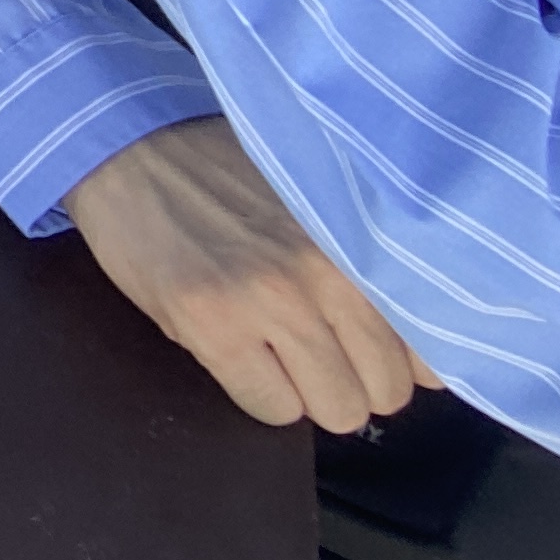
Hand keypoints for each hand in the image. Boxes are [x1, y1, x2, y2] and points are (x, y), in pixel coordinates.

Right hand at [67, 117, 433, 433]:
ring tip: (273, 351)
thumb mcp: (314, 208)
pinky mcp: (213, 327)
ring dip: (307, 392)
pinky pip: (271, 408)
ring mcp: (270, 303)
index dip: (394, 362)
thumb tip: (422, 361)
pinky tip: (236, 352)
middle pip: (385, 394)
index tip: (363, 346)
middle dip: (350, 380)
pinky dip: (258, 392)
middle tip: (310, 347)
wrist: (130, 148)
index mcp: (359, 242)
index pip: (429, 353)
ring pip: (336, 410)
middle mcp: (327, 274)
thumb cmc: (225, 175)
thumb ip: (366, 270)